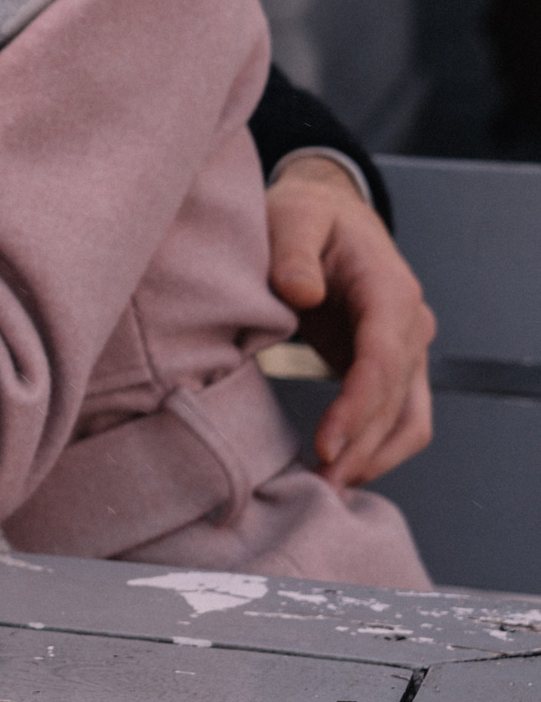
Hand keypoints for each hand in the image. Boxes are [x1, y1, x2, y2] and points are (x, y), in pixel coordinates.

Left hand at [267, 157, 436, 486]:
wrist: (330, 211)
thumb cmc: (307, 214)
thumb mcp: (293, 216)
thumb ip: (293, 252)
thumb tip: (299, 293)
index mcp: (390, 290)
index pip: (383, 360)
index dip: (357, 408)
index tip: (326, 445)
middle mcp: (410, 325)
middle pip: (396, 401)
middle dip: (361, 447)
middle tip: (318, 487)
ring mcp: (406, 349)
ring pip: (408, 420)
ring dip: (374, 458)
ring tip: (328, 490)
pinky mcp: (389, 365)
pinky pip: (395, 417)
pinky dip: (375, 447)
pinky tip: (339, 469)